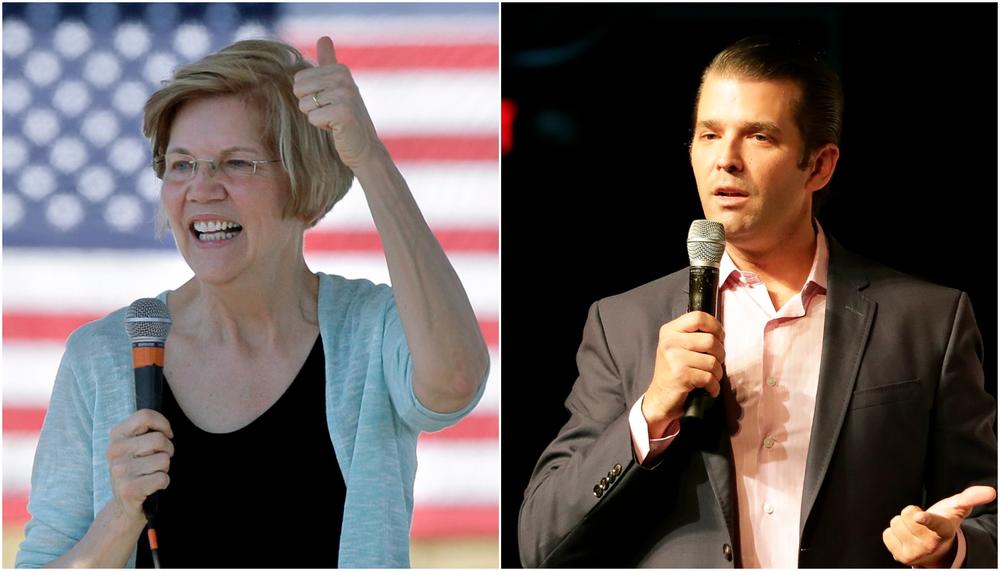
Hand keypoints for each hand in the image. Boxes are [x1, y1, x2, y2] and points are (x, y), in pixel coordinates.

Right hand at [106, 409, 174, 520]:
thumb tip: (166, 427)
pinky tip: (152, 486)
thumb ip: (146, 430)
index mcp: (116, 435)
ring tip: (152, 473)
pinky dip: (163, 482)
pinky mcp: (128, 489)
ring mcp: (119, 470)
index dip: (163, 424)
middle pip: (159, 439)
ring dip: (164, 468)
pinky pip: (162, 478)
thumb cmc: (138, 469)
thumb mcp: (136, 445)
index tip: (167, 434)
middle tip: (160, 459)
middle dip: (168, 450)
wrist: (124, 505)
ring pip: (163, 460)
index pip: (144, 416)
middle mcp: (114, 451)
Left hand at [292, 36, 382, 169]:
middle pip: (299, 90)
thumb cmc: (346, 118)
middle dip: (310, 106)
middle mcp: (344, 78)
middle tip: (330, 113)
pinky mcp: (343, 112)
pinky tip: (337, 128)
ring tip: (334, 120)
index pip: (299, 79)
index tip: (329, 103)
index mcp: (340, 69)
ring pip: (305, 105)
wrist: (364, 147)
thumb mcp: (337, 86)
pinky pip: (313, 118)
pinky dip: (322, 127)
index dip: (310, 95)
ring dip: (316, 117)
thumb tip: (324, 37)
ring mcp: (345, 94)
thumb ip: (328, 62)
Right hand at [641, 311, 724, 436]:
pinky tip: (708, 389)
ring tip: (710, 378)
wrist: (659, 398)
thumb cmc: (674, 372)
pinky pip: (709, 378)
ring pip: (713, 361)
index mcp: (669, 330)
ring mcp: (674, 358)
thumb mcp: (677, 347)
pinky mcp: (680, 376)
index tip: (719, 338)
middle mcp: (669, 342)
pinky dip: (713, 387)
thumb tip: (720, 332)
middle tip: (714, 363)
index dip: (715, 326)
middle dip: (720, 355)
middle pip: (711, 340)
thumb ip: (693, 335)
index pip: (698, 317)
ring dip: (717, 374)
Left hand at [882, 485, 996, 566]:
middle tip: (921, 521)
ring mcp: (916, 553)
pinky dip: (893, 533)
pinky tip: (906, 537)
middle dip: (910, 514)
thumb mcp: (957, 509)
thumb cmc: (945, 523)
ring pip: (895, 524)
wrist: (936, 547)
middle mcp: (930, 544)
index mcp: (944, 530)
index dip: (926, 519)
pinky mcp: (901, 557)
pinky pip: (887, 534)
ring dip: (902, 523)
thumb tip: (991, 491)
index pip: (934, 523)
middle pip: (905, 516)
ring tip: (915, 529)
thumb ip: (971, 498)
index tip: (919, 516)